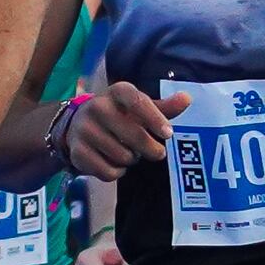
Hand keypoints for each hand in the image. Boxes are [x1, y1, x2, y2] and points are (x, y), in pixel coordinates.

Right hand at [63, 82, 179, 180]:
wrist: (77, 125)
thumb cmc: (120, 115)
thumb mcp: (140, 108)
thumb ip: (164, 107)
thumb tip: (187, 98)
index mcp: (116, 92)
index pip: (137, 101)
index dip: (154, 118)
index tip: (168, 134)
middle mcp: (97, 107)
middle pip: (134, 136)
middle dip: (151, 149)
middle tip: (157, 153)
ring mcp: (84, 129)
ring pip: (123, 156)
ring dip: (132, 160)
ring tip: (128, 152)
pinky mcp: (77, 151)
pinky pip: (108, 171)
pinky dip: (117, 172)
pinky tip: (114, 163)